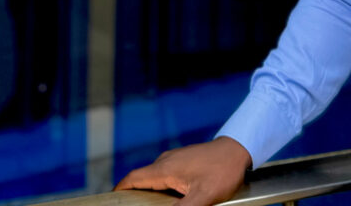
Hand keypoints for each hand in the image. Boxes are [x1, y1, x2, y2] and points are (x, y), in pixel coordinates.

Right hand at [115, 136, 251, 205]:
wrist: (238, 149)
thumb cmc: (221, 171)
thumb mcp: (202, 197)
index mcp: (165, 168)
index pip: (133, 179)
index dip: (120, 190)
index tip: (112, 200)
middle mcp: (166, 161)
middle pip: (141, 179)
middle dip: (133, 194)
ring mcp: (174, 159)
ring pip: (153, 177)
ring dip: (148, 191)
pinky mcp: (183, 160)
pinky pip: (165, 174)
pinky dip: (160, 187)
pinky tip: (170, 199)